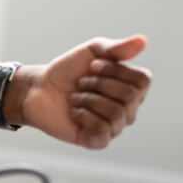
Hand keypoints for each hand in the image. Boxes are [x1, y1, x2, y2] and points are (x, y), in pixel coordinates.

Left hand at [8, 36, 150, 148]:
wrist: (39, 89)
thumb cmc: (68, 71)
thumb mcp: (92, 52)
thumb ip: (118, 48)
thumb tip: (142, 41)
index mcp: (132, 89)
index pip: (143, 80)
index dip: (115, 70)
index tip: (93, 65)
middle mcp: (128, 110)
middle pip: (129, 96)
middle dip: (99, 84)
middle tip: (81, 83)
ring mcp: (114, 127)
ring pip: (116, 113)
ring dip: (88, 99)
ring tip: (75, 98)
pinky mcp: (97, 141)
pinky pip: (101, 129)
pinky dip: (84, 116)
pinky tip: (74, 113)